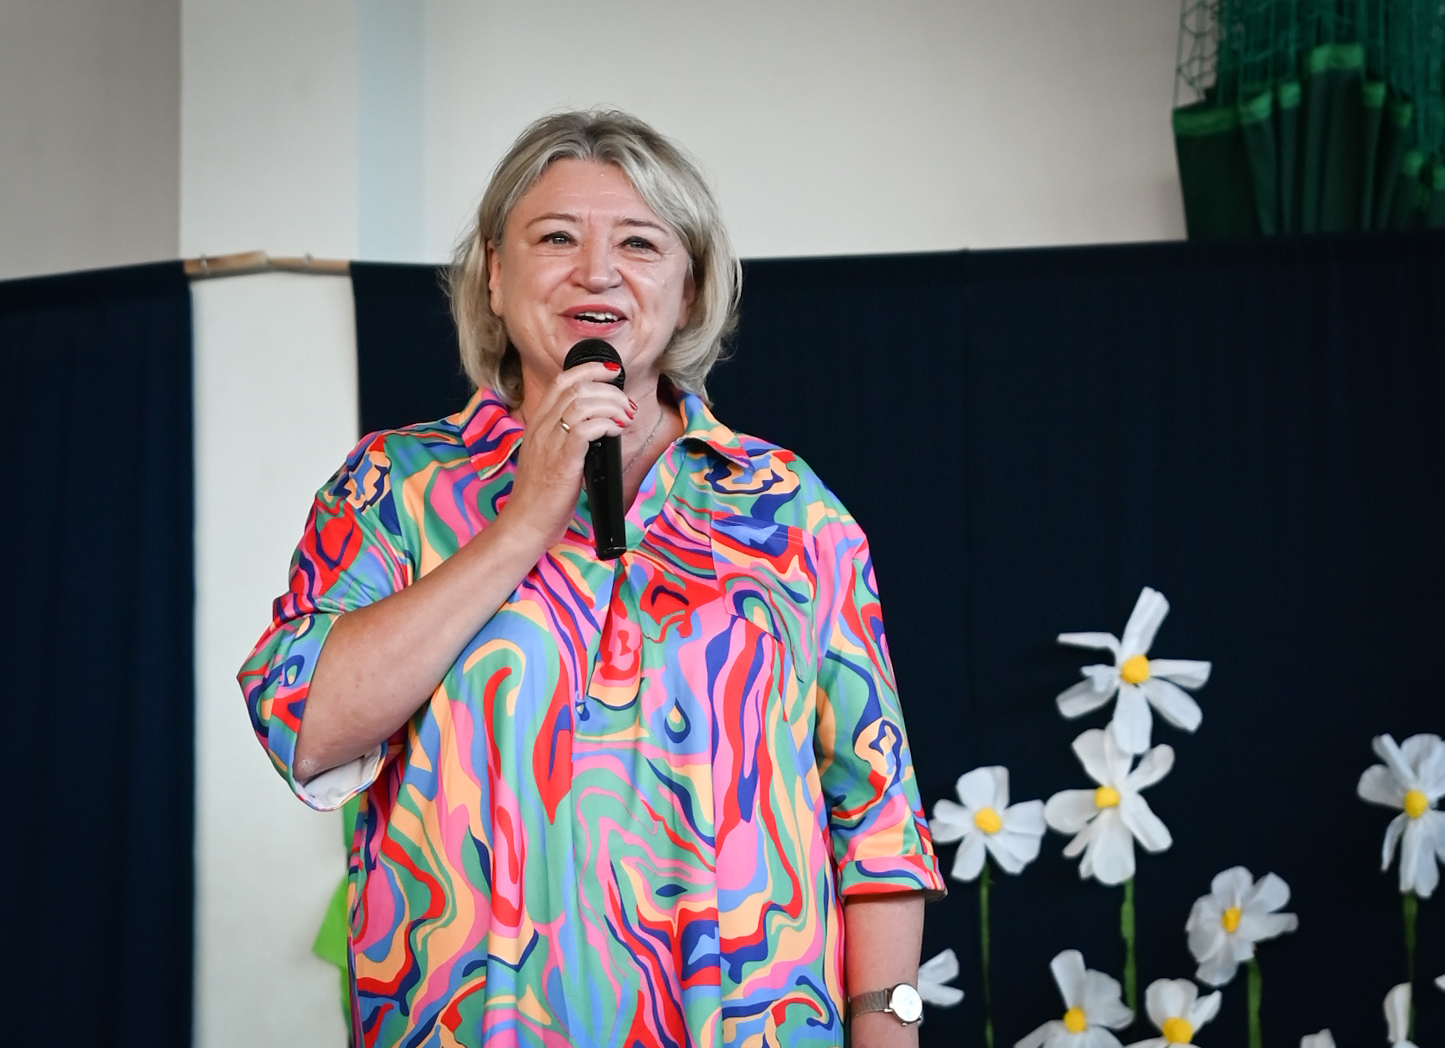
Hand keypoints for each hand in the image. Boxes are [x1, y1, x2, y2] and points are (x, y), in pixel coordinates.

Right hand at [501, 362, 634, 548]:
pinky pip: (585, 429)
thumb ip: (565, 436)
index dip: (590, 369)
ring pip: (582, 403)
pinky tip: (616, 431)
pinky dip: (606, 424)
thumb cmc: (542, 494)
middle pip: (576, 388)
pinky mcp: (563, 461)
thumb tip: (597, 425)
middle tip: (627, 405)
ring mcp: (550, 443)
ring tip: (626, 418)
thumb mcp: (549, 456)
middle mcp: (542, 428)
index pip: (562, 381)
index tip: (612, 373)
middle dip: (609, 389)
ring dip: (612, 405)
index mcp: (538, 423)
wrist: (526, 521)